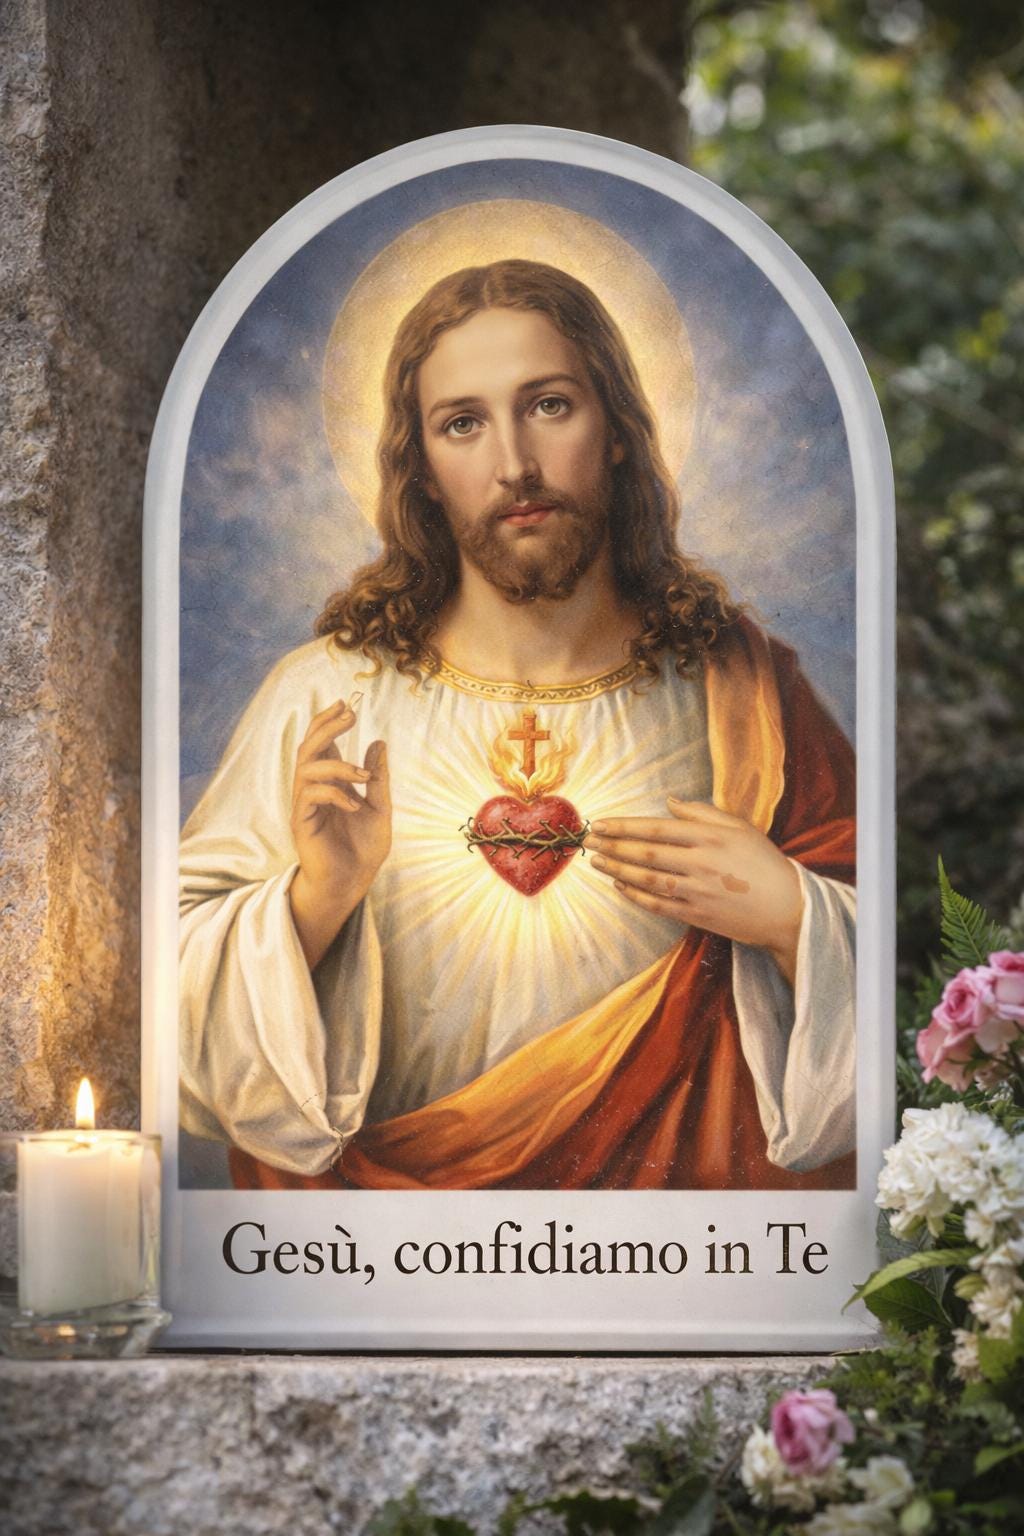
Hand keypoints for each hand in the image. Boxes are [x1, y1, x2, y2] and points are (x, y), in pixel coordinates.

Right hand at [288, 694, 390, 968]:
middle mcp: (312, 789)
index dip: (328, 722)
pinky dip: (334, 793)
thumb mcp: (380, 807)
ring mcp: (305, 805)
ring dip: (337, 765)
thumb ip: (377, 777)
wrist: (351, 883)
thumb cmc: (362, 849)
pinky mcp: (302, 823)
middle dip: (325, 727)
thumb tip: (378, 742)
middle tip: (349, 716)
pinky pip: (311, 796)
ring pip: (307, 768)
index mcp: (329, 783)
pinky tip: (355, 804)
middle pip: (307, 748)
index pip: (320, 744)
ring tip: (363, 775)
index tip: (346, 706)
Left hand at [586, 798, 802, 983]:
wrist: (788, 908)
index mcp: (710, 837)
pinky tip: (621, 886)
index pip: (656, 828)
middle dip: (613, 846)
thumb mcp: (741, 828)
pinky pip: (658, 904)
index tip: (601, 823)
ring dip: (618, 869)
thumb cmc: (765, 863)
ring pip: (647, 878)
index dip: (624, 826)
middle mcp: (700, 862)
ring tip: (597, 862)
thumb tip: (670, 802)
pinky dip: (636, 895)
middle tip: (590, 841)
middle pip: (646, 853)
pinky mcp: (697, 915)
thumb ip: (703, 813)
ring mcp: (697, 891)